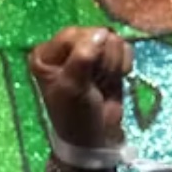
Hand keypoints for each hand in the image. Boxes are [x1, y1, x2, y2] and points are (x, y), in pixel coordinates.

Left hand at [29, 27, 129, 152]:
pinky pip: (125, 48)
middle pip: (95, 34)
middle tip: (94, 83)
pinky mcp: (108, 59)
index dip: (87, 52)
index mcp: (46, 54)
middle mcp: (65, 49)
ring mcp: (88, 53)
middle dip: (101, 61)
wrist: (95, 138)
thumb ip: (83, 58)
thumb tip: (101, 33)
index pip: (74, 34)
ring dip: (112, 66)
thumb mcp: (72, 87)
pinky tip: (112, 81)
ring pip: (113, 40)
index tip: (86, 76)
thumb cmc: (75, 115)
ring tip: (101, 85)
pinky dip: (123, 65)